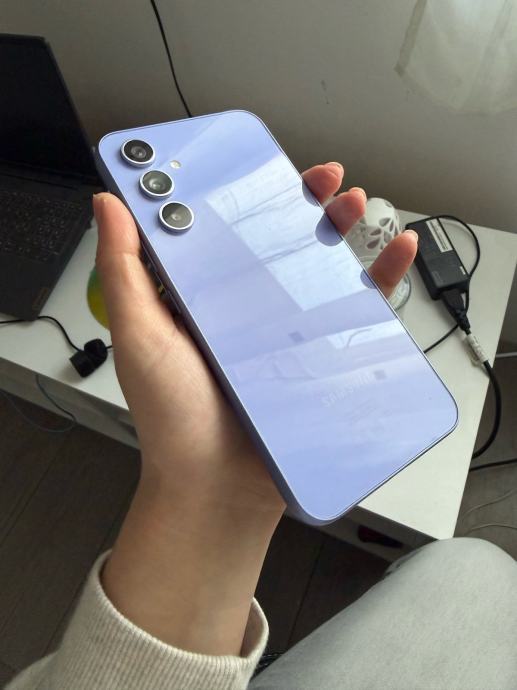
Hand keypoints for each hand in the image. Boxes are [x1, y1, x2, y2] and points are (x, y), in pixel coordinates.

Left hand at [94, 162, 416, 654]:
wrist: (217, 488)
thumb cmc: (173, 418)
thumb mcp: (140, 335)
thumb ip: (126, 270)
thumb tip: (109, 201)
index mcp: (202, 297)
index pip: (227, 231)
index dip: (245, 193)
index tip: (261, 165)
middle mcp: (244, 310)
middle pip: (280, 243)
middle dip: (305, 204)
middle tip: (324, 179)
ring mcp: (284, 333)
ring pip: (321, 270)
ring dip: (342, 231)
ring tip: (354, 203)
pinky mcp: (316, 359)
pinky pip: (355, 313)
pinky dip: (379, 281)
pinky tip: (394, 253)